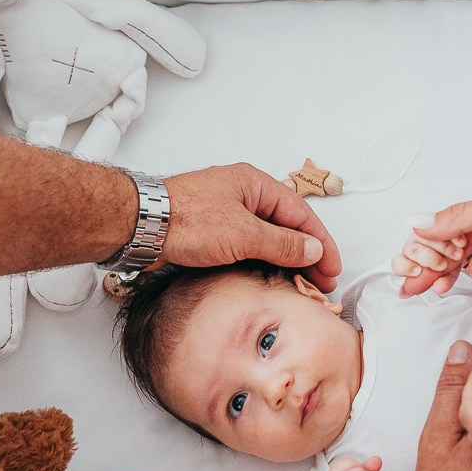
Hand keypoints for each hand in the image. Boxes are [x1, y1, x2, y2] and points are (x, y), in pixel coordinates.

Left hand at [161, 164, 344, 290]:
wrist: (139, 227)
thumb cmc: (185, 220)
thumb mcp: (243, 234)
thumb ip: (281, 244)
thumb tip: (312, 250)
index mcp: (255, 185)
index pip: (301, 214)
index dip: (321, 243)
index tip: (332, 268)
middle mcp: (243, 196)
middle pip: (286, 226)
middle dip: (307, 255)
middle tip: (322, 283)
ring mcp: (227, 215)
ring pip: (267, 239)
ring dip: (287, 261)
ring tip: (302, 285)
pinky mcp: (212, 233)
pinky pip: (248, 247)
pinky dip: (264, 263)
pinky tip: (271, 279)